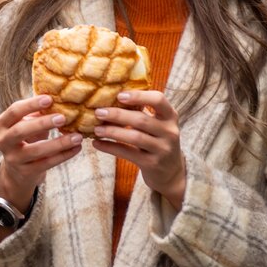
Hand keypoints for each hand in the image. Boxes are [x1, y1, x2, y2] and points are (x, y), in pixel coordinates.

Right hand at [0, 95, 82, 214]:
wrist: (17, 170)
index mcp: (3, 124)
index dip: (31, 104)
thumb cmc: (26, 138)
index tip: (50, 99)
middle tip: (63, 118)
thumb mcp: (27, 123)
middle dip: (42, 123)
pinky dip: (64, 155)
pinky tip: (76, 148)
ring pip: (36, 150)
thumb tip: (61, 101)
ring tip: (77, 136)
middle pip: (20, 131)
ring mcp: (14, 158)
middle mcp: (3, 141)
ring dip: (59, 143)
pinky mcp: (26, 172)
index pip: (14, 111)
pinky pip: (47, 163)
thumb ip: (38, 113)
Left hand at [89, 90, 186, 205]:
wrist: (170, 171)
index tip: (119, 95)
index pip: (158, 100)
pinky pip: (128, 153)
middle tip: (98, 112)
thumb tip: (109, 98)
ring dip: (112, 132)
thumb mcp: (157, 124)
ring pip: (134, 137)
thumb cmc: (157, 140)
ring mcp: (162, 149)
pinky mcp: (152, 164)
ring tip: (96, 129)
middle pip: (141, 120)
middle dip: (117, 115)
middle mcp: (169, 131)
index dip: (138, 96)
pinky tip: (97, 144)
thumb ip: (141, 111)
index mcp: (170, 116)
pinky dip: (110, 148)